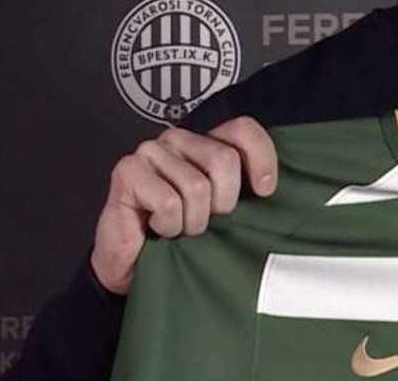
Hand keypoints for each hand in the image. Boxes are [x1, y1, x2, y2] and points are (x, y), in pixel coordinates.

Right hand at [89, 116, 277, 294]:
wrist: (133, 266)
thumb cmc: (181, 238)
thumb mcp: (223, 212)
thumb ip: (246, 190)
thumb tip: (270, 187)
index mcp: (205, 143)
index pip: (243, 130)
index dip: (261, 158)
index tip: (264, 192)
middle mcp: (177, 139)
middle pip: (224, 159)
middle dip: (222, 203)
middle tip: (206, 220)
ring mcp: (150, 152)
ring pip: (197, 186)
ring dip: (192, 221)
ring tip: (179, 227)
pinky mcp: (127, 171)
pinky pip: (169, 202)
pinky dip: (169, 225)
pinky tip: (157, 227)